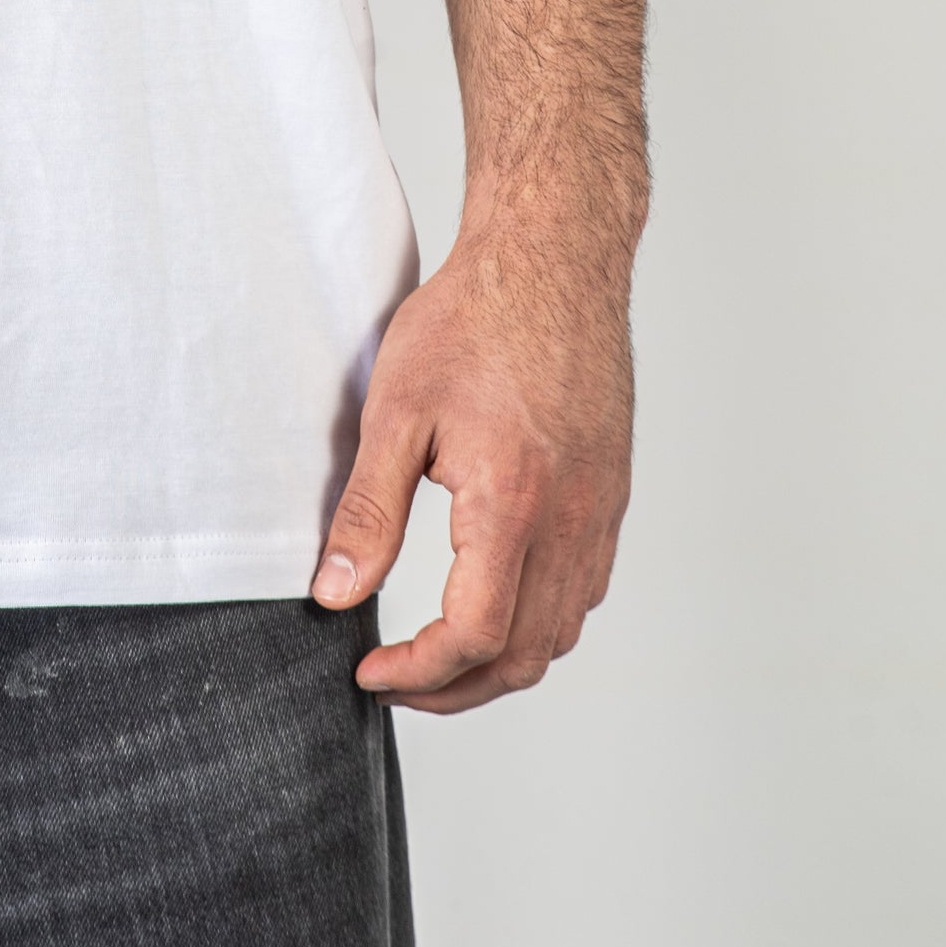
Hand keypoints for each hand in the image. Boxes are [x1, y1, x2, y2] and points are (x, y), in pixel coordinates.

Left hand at [310, 213, 633, 712]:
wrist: (554, 259)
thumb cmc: (476, 318)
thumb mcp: (395, 411)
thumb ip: (368, 511)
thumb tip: (334, 593)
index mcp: (514, 503)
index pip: (474, 635)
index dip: (418, 672)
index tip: (371, 671)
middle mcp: (571, 519)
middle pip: (524, 655)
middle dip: (454, 688)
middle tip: (396, 679)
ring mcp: (600, 511)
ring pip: (561, 631)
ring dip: (500, 663)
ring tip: (438, 654)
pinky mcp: (611, 494)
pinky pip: (583, 589)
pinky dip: (538, 621)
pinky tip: (493, 600)